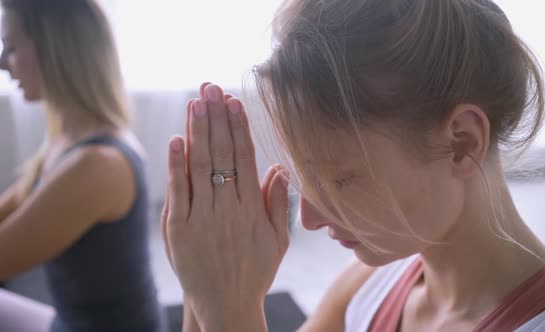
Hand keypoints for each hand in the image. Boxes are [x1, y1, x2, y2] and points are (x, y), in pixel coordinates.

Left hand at [161, 83, 289, 330]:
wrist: (225, 305)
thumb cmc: (254, 271)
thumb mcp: (278, 241)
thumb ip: (278, 204)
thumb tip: (280, 168)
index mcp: (252, 209)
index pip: (244, 158)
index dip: (238, 128)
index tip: (234, 102)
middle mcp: (227, 209)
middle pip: (221, 154)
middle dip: (216, 118)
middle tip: (211, 89)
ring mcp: (201, 218)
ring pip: (200, 166)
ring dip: (198, 131)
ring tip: (196, 102)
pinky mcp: (178, 229)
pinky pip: (178, 191)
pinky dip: (177, 164)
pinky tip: (178, 139)